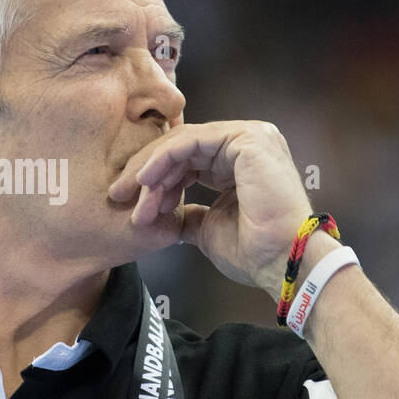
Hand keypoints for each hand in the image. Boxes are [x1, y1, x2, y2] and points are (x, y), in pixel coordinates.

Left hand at [108, 120, 314, 295]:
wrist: (281, 261)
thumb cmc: (253, 251)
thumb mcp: (207, 228)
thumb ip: (188, 213)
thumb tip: (168, 215)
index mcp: (239, 162)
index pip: (187, 159)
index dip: (156, 180)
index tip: (131, 206)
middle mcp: (246, 143)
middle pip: (181, 148)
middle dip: (145, 173)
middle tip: (117, 194)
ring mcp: (249, 137)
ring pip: (182, 143)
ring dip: (151, 170)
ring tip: (130, 195)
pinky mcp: (247, 138)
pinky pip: (191, 141)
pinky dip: (163, 159)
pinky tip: (144, 180)